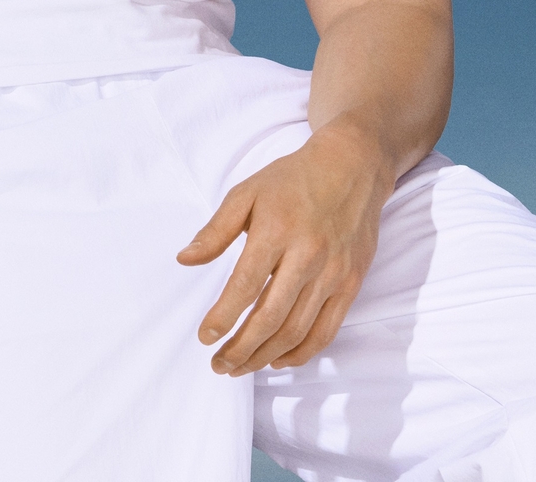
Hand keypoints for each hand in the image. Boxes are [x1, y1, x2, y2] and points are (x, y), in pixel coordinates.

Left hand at [176, 122, 392, 374]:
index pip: (244, 285)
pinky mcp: (351, 283)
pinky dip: (301, 353)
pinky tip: (278, 359)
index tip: (205, 338)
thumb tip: (184, 260)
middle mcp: (307, 255)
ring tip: (241, 367)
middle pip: (270, 317)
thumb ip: (215, 230)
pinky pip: (326, 331)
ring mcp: (333, 273)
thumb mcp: (247, 192)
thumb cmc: (292, 180)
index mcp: (276, 230)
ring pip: (297, 331)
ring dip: (265, 356)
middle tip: (219, 365)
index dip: (222, 317)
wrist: (351, 167)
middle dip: (240, 348)